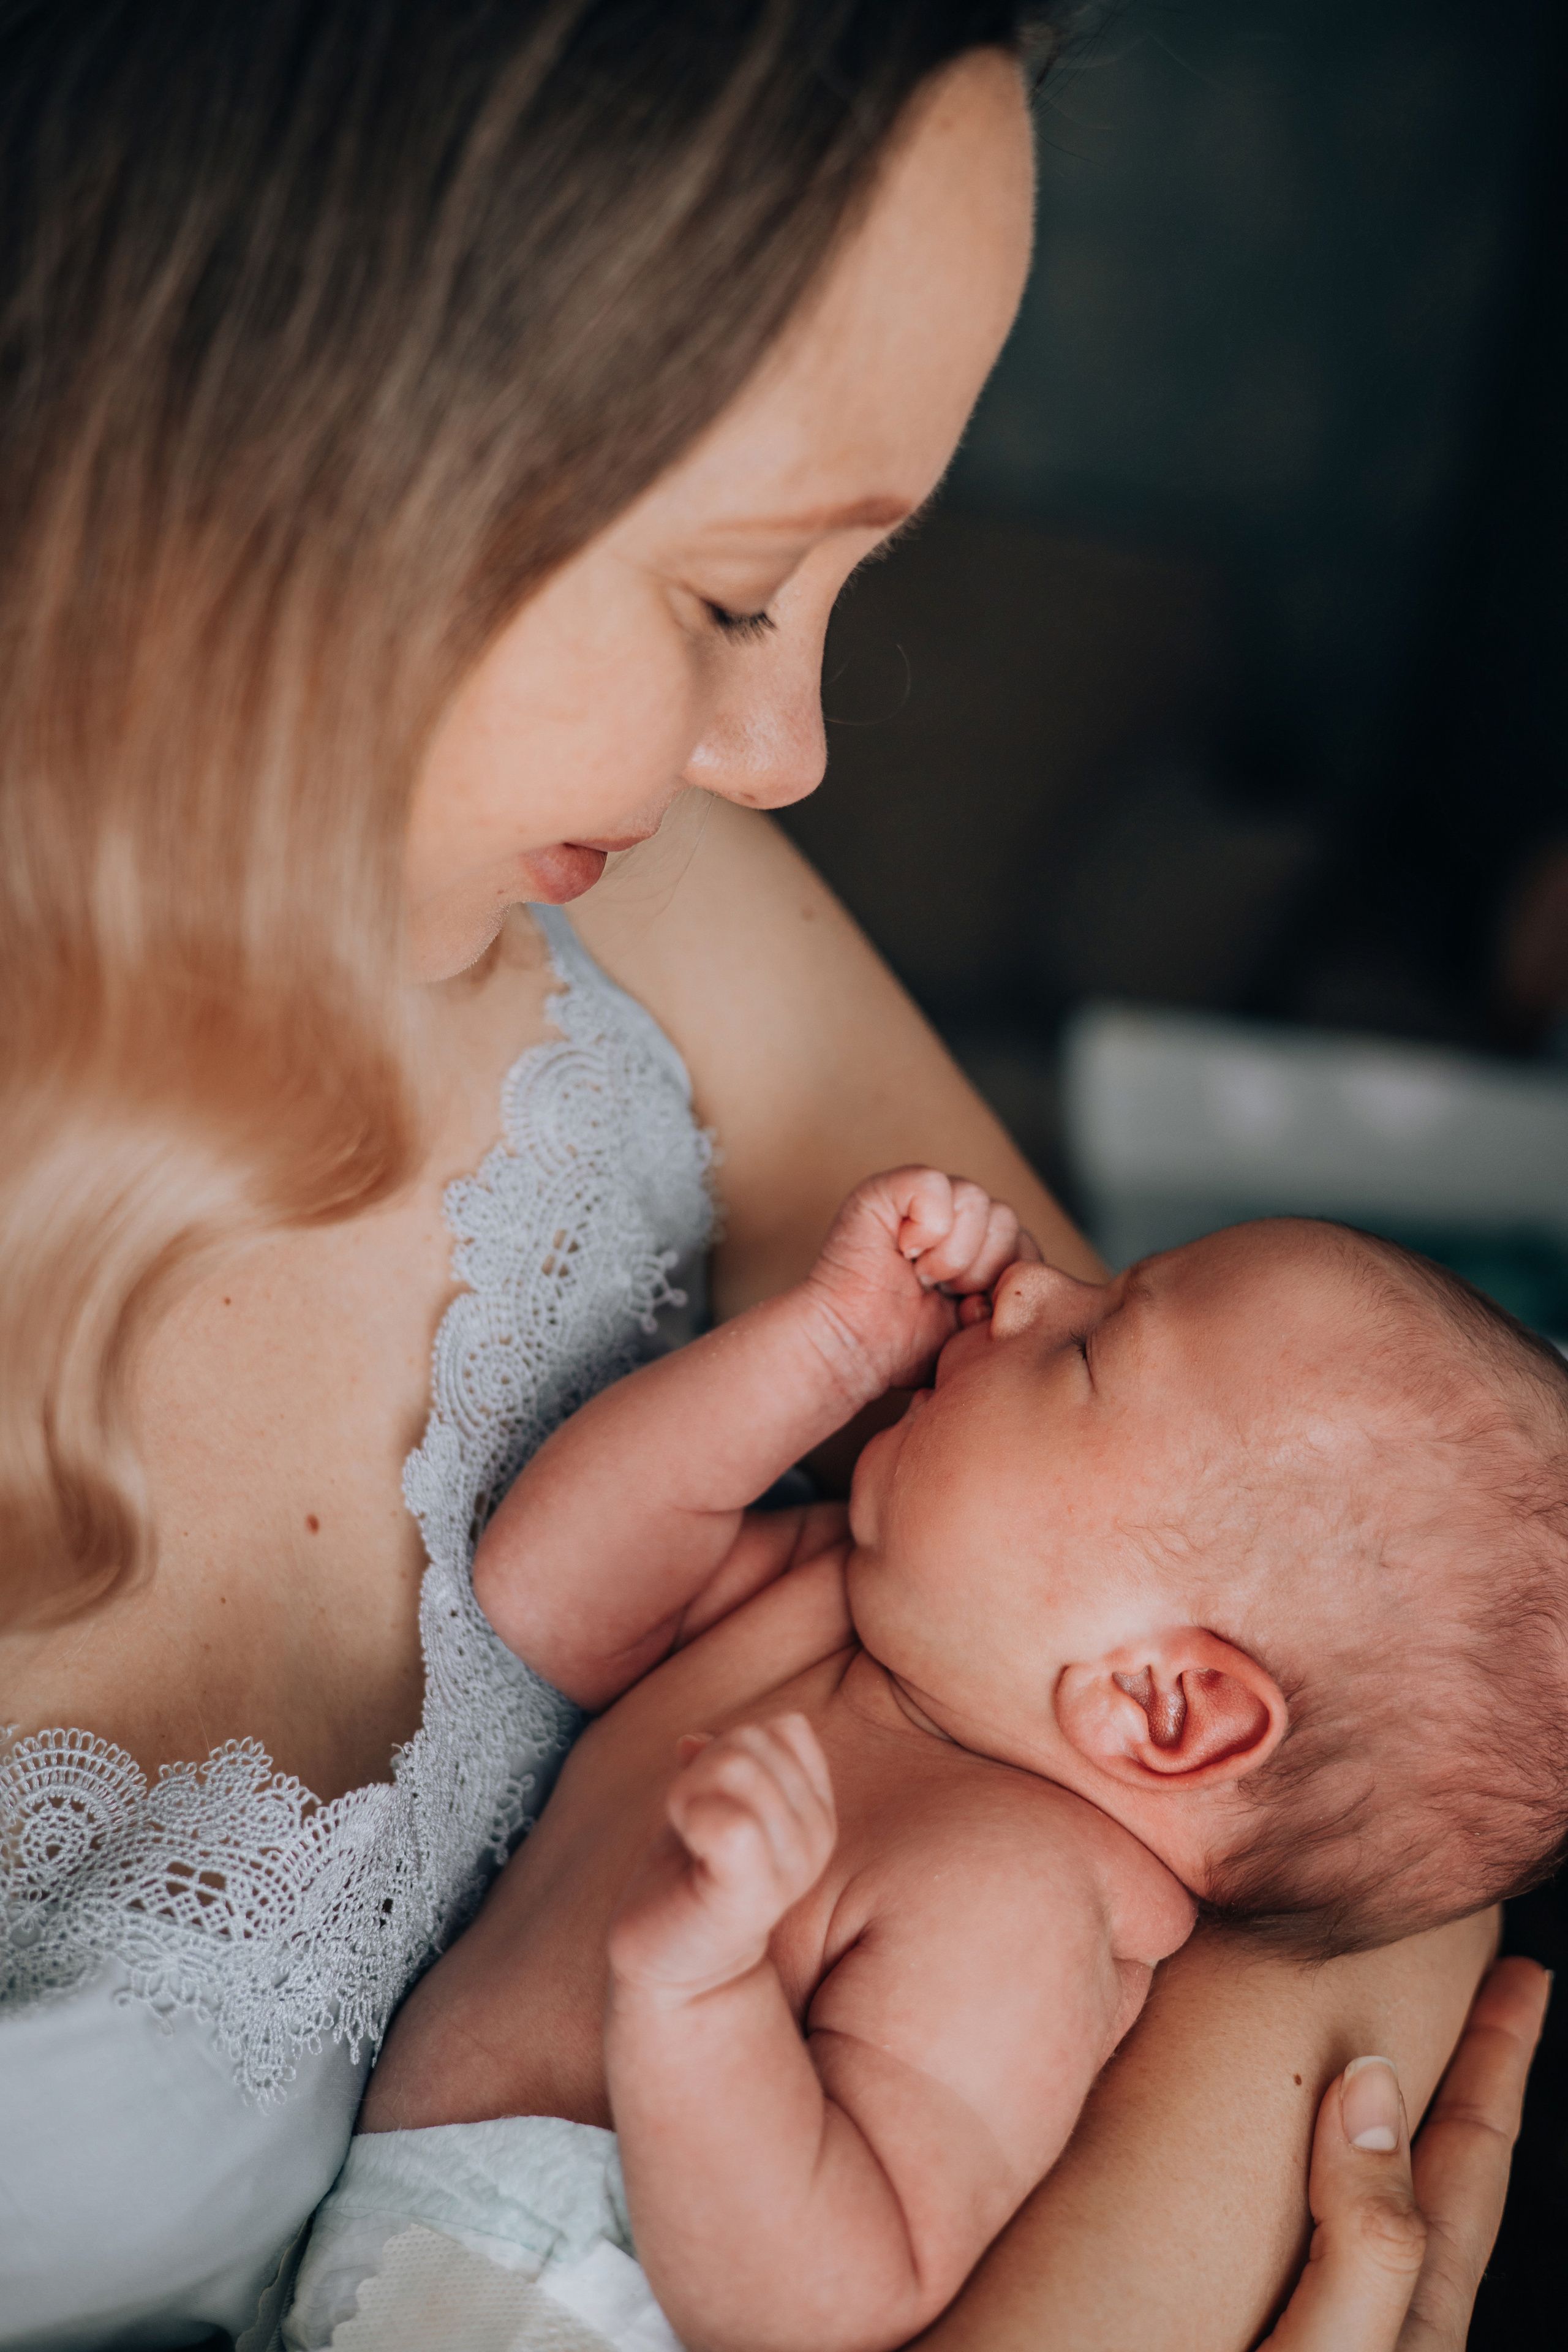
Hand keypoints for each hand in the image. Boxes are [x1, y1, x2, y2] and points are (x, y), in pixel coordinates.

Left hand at [608, 1715, 836, 1998]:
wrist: (674, 1962)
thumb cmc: (692, 1874)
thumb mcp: (715, 1801)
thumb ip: (722, 1759)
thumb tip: (693, 1742)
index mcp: (818, 1810)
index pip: (784, 1729)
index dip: (735, 1746)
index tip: (716, 1797)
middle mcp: (817, 1835)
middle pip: (751, 1741)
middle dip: (703, 1767)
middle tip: (692, 1821)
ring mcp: (791, 1868)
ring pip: (733, 1767)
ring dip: (686, 1791)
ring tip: (688, 1837)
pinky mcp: (752, 1894)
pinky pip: (726, 1819)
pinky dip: (687, 1817)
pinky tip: (686, 1850)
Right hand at [805, 1167, 1033, 1394]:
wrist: (851, 1351)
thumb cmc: (905, 1346)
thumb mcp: (977, 1328)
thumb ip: (1011, 1299)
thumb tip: (1027, 1280)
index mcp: (978, 1244)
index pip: (1025, 1244)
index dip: (1004, 1281)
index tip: (966, 1310)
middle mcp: (953, 1214)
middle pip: (1006, 1219)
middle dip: (980, 1269)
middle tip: (941, 1292)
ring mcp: (921, 1198)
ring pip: (977, 1201)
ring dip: (952, 1254)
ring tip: (922, 1276)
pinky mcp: (888, 1189)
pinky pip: (936, 1187)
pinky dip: (927, 1226)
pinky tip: (904, 1252)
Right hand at [1259, 1956, 1549, 2349]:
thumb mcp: (1330, 2348)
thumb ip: (1365, 2231)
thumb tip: (1370, 2078)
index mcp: (1418, 2314)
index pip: (1475, 2155)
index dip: (1500, 2056)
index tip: (1525, 1973)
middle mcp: (1387, 2309)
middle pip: (1445, 2162)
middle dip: (1463, 2066)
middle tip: (1478, 1979)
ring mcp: (1332, 2313)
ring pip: (1378, 2180)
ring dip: (1383, 2102)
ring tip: (1372, 2039)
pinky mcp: (1263, 2310)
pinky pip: (1310, 2203)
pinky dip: (1314, 2140)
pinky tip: (1277, 2128)